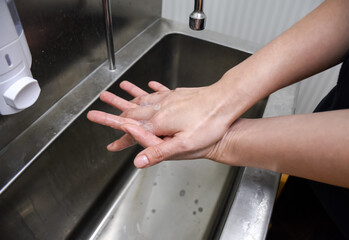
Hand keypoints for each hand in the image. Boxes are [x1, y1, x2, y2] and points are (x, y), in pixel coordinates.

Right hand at [89, 81, 240, 167]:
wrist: (225, 101)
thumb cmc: (210, 124)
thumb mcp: (185, 144)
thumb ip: (159, 152)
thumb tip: (138, 161)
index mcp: (159, 122)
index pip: (129, 129)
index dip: (114, 133)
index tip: (102, 132)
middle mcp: (159, 108)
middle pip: (130, 112)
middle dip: (113, 112)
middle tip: (97, 110)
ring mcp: (168, 99)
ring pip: (141, 99)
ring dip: (126, 97)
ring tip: (115, 91)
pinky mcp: (177, 95)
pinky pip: (158, 91)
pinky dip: (149, 89)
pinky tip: (148, 84)